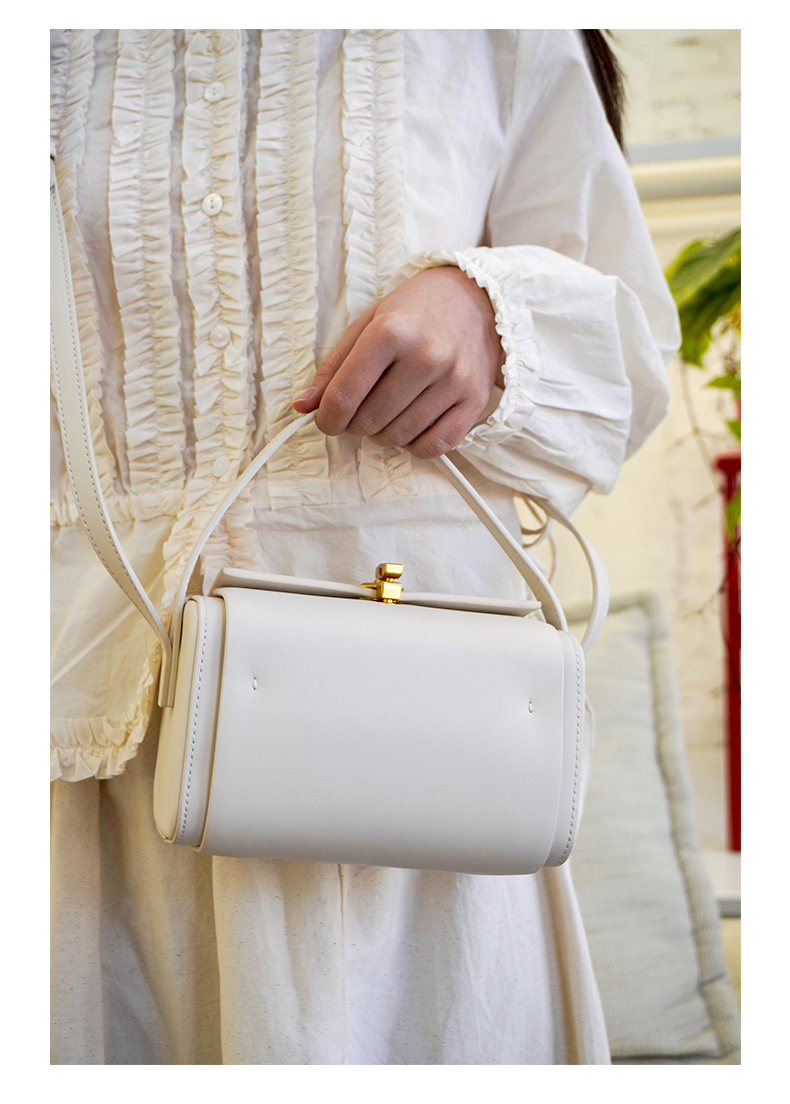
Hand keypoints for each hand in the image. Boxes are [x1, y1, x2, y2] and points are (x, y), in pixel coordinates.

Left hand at [293, 265, 505, 458]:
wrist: (473, 299)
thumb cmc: (414, 313)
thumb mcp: (366, 325)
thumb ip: (333, 368)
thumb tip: (303, 407)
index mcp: (391, 332)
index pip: (344, 395)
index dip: (327, 418)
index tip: (326, 420)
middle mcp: (426, 356)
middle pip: (369, 421)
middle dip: (355, 423)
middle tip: (362, 408)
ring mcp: (454, 380)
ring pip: (398, 437)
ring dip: (383, 434)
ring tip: (387, 411)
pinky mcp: (474, 401)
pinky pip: (433, 447)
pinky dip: (414, 445)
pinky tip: (411, 424)